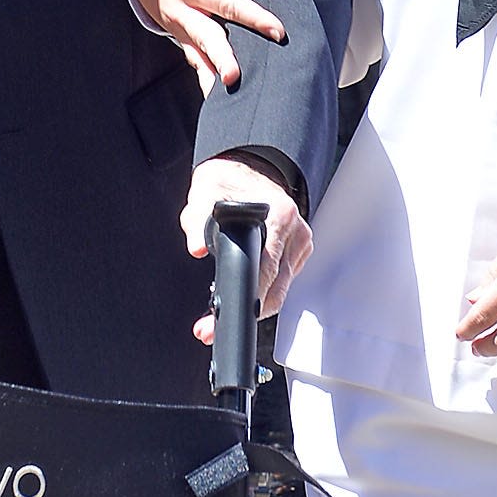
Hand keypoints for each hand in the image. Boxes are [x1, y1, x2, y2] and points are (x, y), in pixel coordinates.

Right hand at [133, 0, 287, 90]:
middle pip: (207, 36)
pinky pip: (195, 62)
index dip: (252, 17)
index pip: (226, 3)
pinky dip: (205, 80)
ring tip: (227, 91)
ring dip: (212, 75)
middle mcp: (183, 11)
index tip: (277, 30)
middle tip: (236, 76)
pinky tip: (217, 100)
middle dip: (223, 57)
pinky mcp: (182, 41)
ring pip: (199, 55)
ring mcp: (180, 29)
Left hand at [180, 156, 312, 330]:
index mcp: (280, 216)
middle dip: (244, 312)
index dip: (246, 295)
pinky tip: (241, 295)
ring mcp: (300, 243)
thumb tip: (196, 247)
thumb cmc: (226, 182)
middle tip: (209, 328)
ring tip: (216, 319)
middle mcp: (296, 231)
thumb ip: (197, 220)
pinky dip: (263, 291)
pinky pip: (282, 281)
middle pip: (276, 289)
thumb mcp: (204, 194)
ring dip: (252, 307)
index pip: (268, 269)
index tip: (222, 313)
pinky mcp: (298, 252)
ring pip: (280, 290)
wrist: (244, 169)